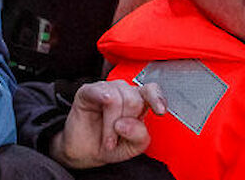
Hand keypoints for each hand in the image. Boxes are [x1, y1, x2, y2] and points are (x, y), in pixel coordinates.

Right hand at [50, 80, 167, 168]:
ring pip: (118, 99)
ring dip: (111, 126)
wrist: (84, 154)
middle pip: (134, 100)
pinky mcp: (88, 91)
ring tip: (107, 139)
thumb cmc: (109, 146)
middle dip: (126, 124)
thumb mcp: (132, 148)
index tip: (160, 111)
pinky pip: (99, 91)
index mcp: (139, 103)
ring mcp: (106, 89)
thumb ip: (140, 136)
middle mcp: (124, 93)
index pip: (151, 91)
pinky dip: (102, 100)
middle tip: (117, 138)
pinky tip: (103, 114)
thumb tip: (129, 123)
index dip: (157, 99)